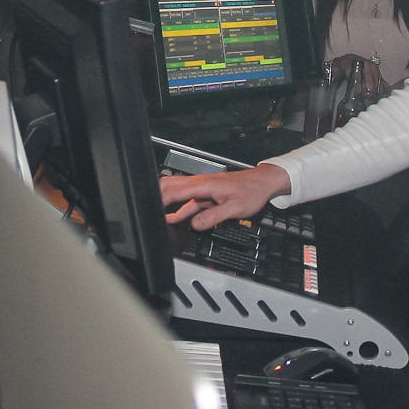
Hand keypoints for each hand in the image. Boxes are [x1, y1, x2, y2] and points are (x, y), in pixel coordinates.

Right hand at [159, 163, 290, 230]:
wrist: (263, 183)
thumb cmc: (252, 191)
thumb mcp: (235, 208)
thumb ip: (214, 217)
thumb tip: (196, 224)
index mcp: (204, 184)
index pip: (175, 191)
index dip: (161, 199)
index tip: (150, 208)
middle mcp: (200, 184)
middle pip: (171, 186)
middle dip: (157, 195)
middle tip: (145, 207)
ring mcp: (203, 189)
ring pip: (178, 193)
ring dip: (166, 202)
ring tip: (154, 214)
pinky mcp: (207, 195)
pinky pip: (189, 202)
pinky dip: (179, 209)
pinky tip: (173, 217)